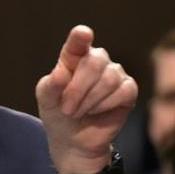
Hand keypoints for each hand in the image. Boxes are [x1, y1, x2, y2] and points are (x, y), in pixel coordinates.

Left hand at [35, 25, 137, 173]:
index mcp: (73, 56)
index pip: (78, 42)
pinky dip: (106, 105)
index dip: (80, 37)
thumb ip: (50, 86)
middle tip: (67, 109)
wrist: (73, 139)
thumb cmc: (58, 113)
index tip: (83, 33)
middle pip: (94, 62)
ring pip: (109, 78)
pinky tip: (96, 111)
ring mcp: (114, 73)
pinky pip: (123, 91)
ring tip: (79, 111)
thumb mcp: (46, 100)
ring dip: (89, 100)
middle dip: (77, 89)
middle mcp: (96, 59)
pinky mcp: (128, 89)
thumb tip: (60, 74)